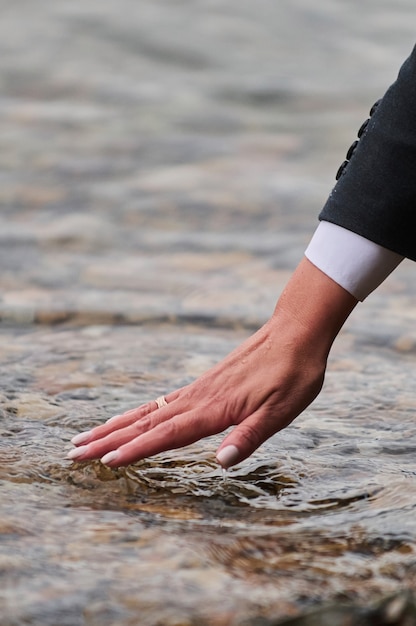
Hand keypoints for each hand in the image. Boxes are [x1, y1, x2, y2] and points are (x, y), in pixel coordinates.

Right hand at [67, 258, 356, 467]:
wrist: (295, 331)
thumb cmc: (294, 373)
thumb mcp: (282, 410)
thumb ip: (250, 436)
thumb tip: (221, 462)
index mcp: (214, 409)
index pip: (167, 435)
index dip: (136, 450)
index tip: (104, 461)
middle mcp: (198, 398)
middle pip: (145, 422)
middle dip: (108, 439)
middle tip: (74, 452)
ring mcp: (198, 389)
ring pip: (148, 411)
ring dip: (115, 425)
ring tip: (88, 436)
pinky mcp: (203, 384)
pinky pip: (161, 402)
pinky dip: (138, 413)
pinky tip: (131, 418)